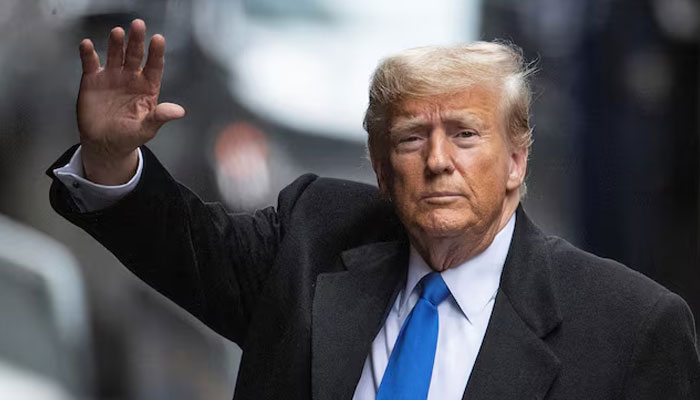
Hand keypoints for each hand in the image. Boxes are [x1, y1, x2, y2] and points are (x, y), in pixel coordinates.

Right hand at [77, 19, 184, 184]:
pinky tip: (87, 45)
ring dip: (116, 44)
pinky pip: (90, 63)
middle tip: (138, 25)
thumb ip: (160, 117)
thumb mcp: (146, 129)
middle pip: (135, 55)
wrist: (104, 143)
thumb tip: (179, 111)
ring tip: (118, 33)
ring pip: (115, 55)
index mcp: (147, 87)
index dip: (156, 53)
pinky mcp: (92, 79)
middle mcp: (131, 78)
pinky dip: (88, 53)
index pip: (154, 66)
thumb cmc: (129, 136)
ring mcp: (112, 76)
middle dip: (137, 41)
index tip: (158, 39)